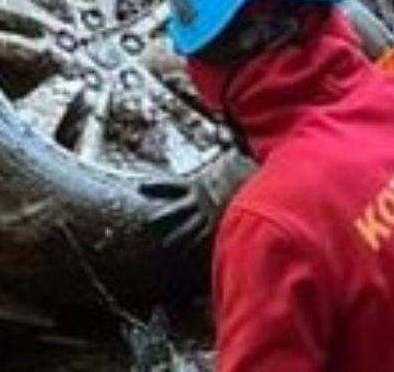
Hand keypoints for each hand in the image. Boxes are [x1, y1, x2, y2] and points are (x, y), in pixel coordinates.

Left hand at [137, 154, 253, 248]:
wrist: (254, 190)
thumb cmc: (245, 172)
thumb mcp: (234, 157)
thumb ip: (228, 149)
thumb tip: (228, 138)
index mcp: (197, 184)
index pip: (170, 185)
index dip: (154, 186)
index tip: (140, 187)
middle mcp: (197, 203)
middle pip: (172, 213)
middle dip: (158, 219)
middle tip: (144, 225)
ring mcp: (206, 218)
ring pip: (184, 231)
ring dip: (174, 238)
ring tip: (165, 245)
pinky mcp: (216, 229)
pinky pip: (203, 242)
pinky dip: (196, 248)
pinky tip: (188, 256)